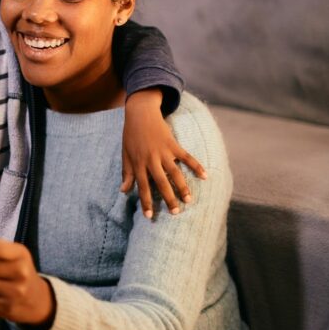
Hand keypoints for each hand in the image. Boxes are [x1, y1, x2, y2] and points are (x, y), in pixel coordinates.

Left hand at [122, 89, 206, 217]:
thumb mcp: (125, 155)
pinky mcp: (173, 144)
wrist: (140, 113)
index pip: (143, 187)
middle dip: (168, 199)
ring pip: (175, 173)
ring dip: (183, 187)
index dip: (146, 202)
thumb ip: (126, 173)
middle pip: (161, 183)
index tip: (150, 216)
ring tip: (189, 200)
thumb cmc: (131, 136)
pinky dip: (196, 166)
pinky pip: (187, 157)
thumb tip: (123, 191)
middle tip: (176, 213)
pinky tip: (205, 176)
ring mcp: (163, 152)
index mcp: (138, 164)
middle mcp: (151, 160)